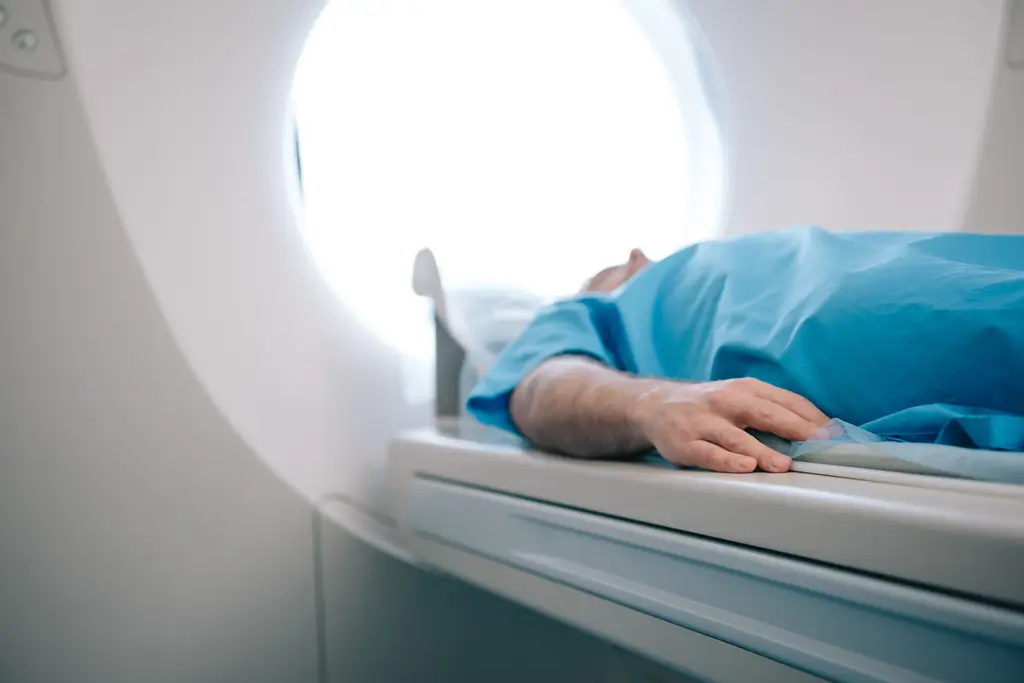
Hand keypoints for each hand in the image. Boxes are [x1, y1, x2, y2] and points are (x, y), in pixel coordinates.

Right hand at [630, 378, 828, 472]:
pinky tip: (744, 467)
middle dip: (794, 428)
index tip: (837, 435)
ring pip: (735, 436)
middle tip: (820, 444)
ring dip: (761, 450)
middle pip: (764, 413)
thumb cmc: (709, 406)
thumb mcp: (740, 397)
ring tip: (783, 464)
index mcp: (745, 388)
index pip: (785, 400)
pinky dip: (726, 460)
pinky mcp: (684, 442)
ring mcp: (702, 421)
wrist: (654, 404)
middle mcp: (724, 400)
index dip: (812, 417)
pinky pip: (708, 453)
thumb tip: (820, 430)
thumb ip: (773, 410)